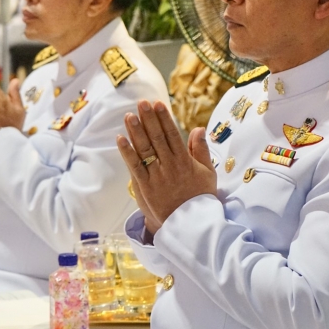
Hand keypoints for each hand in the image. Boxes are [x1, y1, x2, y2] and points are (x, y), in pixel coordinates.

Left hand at [117, 100, 216, 232]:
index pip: (172, 135)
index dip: (164, 118)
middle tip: (141, 103)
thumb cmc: (201, 197)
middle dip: (148, 119)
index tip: (158, 104)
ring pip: (144, 150)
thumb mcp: (208, 173)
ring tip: (129, 115)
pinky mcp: (145, 187)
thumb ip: (201, 150)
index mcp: (185, 161)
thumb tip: (198, 128)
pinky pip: (134, 167)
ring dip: (136, 131)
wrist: (191, 226)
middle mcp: (170, 166)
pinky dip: (127, 152)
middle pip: (157, 138)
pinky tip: (120, 139)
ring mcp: (156, 176)